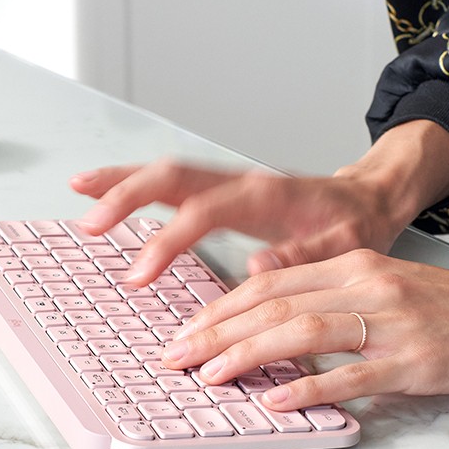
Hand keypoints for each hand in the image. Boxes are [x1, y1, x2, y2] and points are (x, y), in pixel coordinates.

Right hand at [70, 161, 410, 284]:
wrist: (368, 198)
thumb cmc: (356, 225)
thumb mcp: (347, 247)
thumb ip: (304, 256)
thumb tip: (258, 268)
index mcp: (265, 196)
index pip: (201, 212)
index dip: (166, 241)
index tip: (138, 275)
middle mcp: (239, 182)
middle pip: (171, 178)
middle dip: (126, 196)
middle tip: (91, 224)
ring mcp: (226, 183)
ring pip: (164, 173)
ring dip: (120, 181)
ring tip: (79, 189)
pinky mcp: (217, 191)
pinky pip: (169, 183)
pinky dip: (133, 184)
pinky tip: (104, 191)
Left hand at [159, 249, 448, 409]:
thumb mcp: (383, 287)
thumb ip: (329, 295)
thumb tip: (269, 315)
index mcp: (352, 266)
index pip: (267, 284)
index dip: (218, 308)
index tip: (182, 331)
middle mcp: (365, 286)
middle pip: (273, 305)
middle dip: (214, 332)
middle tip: (173, 357)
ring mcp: (391, 323)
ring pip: (302, 331)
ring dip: (247, 355)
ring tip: (208, 376)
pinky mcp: (415, 360)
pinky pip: (352, 374)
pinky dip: (309, 386)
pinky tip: (277, 401)